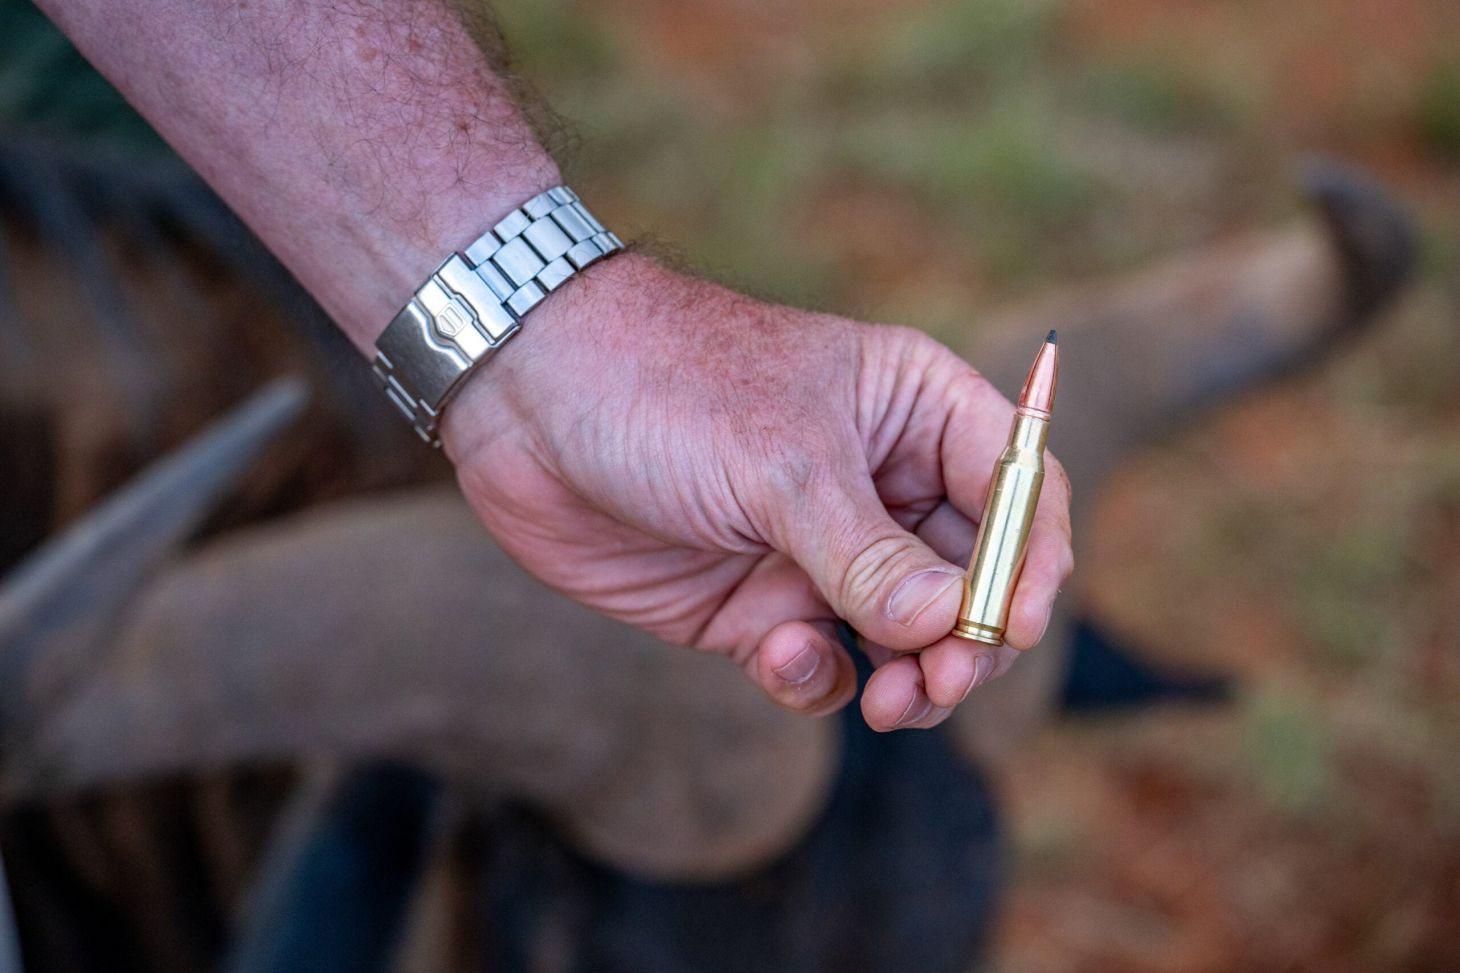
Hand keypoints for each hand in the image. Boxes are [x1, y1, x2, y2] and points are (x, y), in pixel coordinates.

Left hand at [442, 254, 1072, 730]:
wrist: (523, 399)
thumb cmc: (664, 387)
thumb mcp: (780, 463)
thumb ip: (871, 556)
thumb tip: (955, 630)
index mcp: (913, 411)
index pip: (1019, 488)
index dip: (1035, 560)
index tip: (1017, 624)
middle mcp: (878, 482)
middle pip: (973, 579)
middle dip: (971, 639)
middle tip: (942, 684)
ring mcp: (816, 547)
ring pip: (904, 636)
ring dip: (910, 678)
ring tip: (891, 701)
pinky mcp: (755, 602)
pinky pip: (821, 662)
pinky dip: (816, 676)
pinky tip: (776, 654)